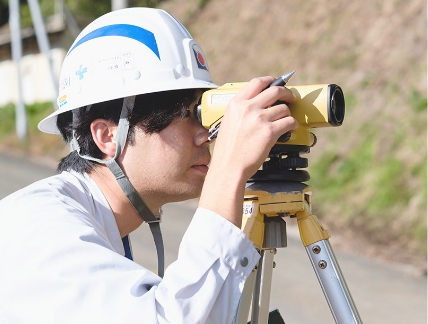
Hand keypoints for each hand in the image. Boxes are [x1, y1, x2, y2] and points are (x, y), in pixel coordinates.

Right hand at [199, 76, 297, 226]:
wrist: (228, 167)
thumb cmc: (228, 150)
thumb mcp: (228, 122)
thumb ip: (242, 111)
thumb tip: (259, 105)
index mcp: (236, 104)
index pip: (257, 82)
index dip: (271, 81)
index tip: (277, 83)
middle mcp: (248, 108)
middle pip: (275, 91)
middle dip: (287, 93)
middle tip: (291, 98)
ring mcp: (259, 119)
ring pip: (284, 108)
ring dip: (288, 114)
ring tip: (285, 121)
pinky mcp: (269, 131)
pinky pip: (289, 122)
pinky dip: (292, 125)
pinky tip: (289, 129)